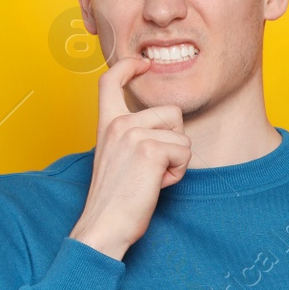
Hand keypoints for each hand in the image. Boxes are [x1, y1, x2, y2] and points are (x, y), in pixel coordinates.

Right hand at [68, 55, 192, 260]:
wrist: (104, 226)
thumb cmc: (114, 200)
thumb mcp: (116, 157)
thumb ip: (130, 135)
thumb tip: (163, 125)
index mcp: (107, 123)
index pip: (111, 80)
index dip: (130, 66)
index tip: (143, 64)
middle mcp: (118, 123)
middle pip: (172, 112)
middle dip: (173, 140)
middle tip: (150, 168)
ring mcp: (133, 134)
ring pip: (182, 135)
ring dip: (176, 159)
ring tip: (152, 177)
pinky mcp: (150, 149)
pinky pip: (184, 152)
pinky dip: (177, 173)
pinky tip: (157, 185)